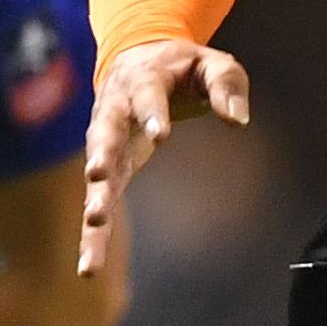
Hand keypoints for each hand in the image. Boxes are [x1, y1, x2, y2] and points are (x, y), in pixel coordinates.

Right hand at [77, 38, 249, 274]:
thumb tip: (238, 119)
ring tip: (92, 225)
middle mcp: (114, 111)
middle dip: (102, 154)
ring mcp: (106, 142)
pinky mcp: (107, 169)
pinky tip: (88, 266)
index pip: (147, 95)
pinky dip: (94, 235)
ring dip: (93, 198)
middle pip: (105, 133)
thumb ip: (226, 85)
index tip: (160, 135)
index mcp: (143, 80)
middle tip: (98, 176)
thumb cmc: (182, 66)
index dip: (153, 112)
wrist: (137, 59)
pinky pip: (99, 201)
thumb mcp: (212, 63)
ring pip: (95, 173)